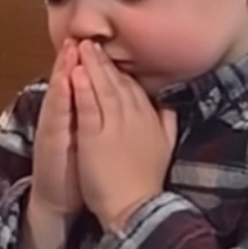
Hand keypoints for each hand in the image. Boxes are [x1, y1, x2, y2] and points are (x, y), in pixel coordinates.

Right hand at [29, 37, 82, 219]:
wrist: (58, 198)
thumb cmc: (80, 169)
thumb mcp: (91, 138)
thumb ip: (98, 116)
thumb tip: (114, 97)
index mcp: (77, 116)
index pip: (82, 84)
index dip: (85, 63)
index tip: (90, 40)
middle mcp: (62, 117)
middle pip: (68, 82)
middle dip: (73, 59)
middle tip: (77, 36)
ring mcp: (54, 128)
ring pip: (59, 93)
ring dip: (62, 70)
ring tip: (69, 49)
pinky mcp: (50, 141)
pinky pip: (55, 116)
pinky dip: (60, 97)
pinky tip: (65, 82)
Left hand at [70, 40, 177, 231]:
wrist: (136, 207)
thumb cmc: (146, 180)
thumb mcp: (167, 146)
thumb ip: (168, 122)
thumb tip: (171, 103)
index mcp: (150, 118)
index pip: (134, 87)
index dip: (120, 70)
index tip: (110, 55)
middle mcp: (135, 117)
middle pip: (118, 82)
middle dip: (104, 60)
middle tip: (92, 41)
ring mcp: (116, 125)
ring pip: (104, 89)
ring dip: (93, 66)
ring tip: (82, 47)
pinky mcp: (97, 137)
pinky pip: (89, 107)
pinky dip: (83, 88)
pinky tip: (76, 72)